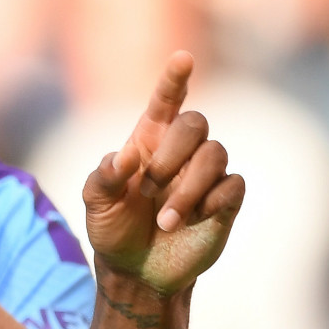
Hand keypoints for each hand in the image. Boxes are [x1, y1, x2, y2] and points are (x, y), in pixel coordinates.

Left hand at [83, 52, 243, 295]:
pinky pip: (233, 184)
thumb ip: (103, 178)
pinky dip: (210, 201)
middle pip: (196, 123)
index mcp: (148, 140)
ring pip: (217, 154)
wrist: (136, 270)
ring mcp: (205, 174)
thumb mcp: (96, 204)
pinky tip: (192, 220)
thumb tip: (124, 159)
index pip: (166, 101)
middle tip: (151, 187)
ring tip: (164, 221)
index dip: (174, 79)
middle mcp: (181, 152)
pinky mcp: (225, 199)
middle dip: (174, 153)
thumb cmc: (113, 227)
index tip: (182, 59)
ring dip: (188, 188)